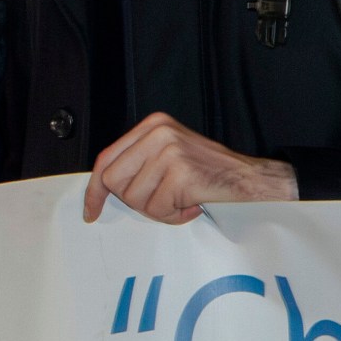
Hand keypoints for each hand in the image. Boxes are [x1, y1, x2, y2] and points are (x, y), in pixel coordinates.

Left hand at [83, 112, 297, 224]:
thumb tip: (101, 187)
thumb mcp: (168, 154)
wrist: (249, 178)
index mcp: (152, 125)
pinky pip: (158, 209)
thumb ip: (138, 162)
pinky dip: (173, 215)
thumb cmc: (207, 172)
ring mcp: (170, 151)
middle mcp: (158, 133)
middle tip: (161, 199)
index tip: (91, 210)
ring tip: (181, 199)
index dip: (95, 189)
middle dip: (134, 200)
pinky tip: (192, 204)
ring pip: (135, 199)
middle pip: (114, 181)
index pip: (106, 158)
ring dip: (158, 209)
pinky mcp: (181, 173)